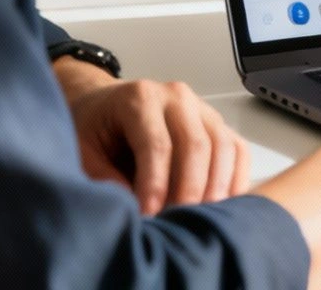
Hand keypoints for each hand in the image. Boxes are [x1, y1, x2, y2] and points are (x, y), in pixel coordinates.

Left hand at [55, 58, 249, 213]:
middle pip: (196, 145)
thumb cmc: (93, 128)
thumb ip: (103, 177)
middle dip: (189, 191)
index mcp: (140, 98)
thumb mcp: (82, 150)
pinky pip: (238, 149)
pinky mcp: (216, 124)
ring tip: (198, 218)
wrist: (105, 106)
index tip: (149, 215)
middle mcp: (177, 97)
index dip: (156, 184)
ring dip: (215, 187)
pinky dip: (236, 178)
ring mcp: (202, 108)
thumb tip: (131, 208)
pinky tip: (223, 204)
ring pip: (223, 146)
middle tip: (176, 222)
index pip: (157, 144)